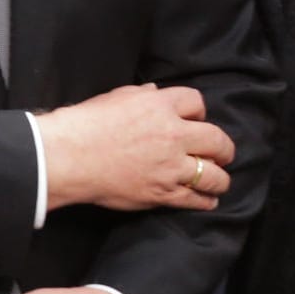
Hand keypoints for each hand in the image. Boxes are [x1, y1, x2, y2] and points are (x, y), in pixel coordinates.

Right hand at [36, 83, 234, 211]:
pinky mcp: (162, 192)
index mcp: (161, 106)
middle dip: (223, 147)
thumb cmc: (88, 123)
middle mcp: (173, 135)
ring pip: (212, 174)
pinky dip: (205, 200)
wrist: (71, 156)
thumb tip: (156, 93)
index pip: (197, 102)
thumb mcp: (118, 97)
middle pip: (216, 139)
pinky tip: (208, 200)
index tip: (197, 119)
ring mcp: (170, 166)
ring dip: (220, 177)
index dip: (199, 111)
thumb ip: (143, 95)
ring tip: (220, 180)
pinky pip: (194, 198)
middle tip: (223, 153)